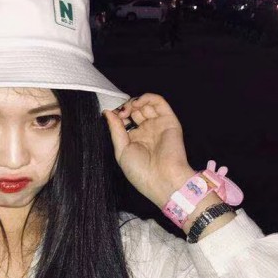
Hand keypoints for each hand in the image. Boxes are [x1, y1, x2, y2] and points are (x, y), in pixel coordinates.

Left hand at [103, 93, 194, 207]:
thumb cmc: (140, 172)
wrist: (162, 179)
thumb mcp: (121, 151)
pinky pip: (160, 103)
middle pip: (135, 110)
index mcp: (135, 139)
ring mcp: (158, 125)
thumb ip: (115, 130)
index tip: (111, 116)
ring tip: (128, 109)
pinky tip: (138, 103)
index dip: (118, 114)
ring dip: (135, 102)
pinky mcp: (169, 121)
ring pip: (146, 104)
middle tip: (122, 114)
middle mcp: (147, 131)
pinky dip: (148, 98)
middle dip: (125, 108)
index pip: (125, 120)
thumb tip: (107, 113)